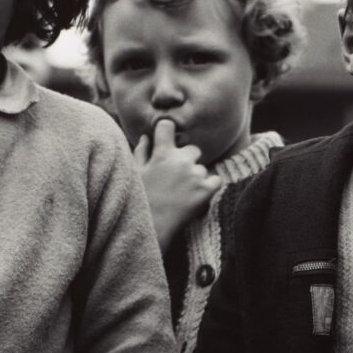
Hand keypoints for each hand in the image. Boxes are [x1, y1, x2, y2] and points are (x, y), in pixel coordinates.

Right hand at [133, 118, 221, 253]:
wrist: (151, 227)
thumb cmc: (140, 199)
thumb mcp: (135, 173)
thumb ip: (141, 152)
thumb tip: (145, 136)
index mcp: (161, 153)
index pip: (167, 125)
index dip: (168, 131)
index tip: (168, 140)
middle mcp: (180, 160)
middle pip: (193, 149)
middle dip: (187, 159)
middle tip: (178, 178)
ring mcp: (194, 174)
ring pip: (202, 169)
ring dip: (196, 177)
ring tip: (183, 193)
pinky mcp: (206, 190)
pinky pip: (216, 181)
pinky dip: (210, 187)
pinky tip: (198, 196)